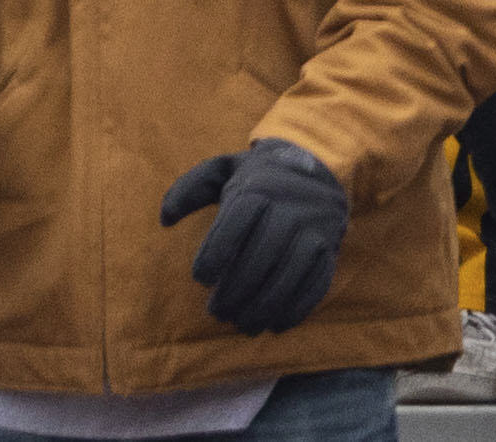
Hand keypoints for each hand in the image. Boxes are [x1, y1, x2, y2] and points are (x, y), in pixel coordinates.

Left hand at [170, 143, 346, 332]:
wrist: (317, 172)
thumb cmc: (257, 177)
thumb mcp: (219, 169)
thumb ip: (187, 189)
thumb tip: (164, 219)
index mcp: (257, 190)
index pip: (236, 225)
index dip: (216, 254)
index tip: (200, 279)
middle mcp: (289, 211)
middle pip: (262, 256)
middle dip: (238, 290)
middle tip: (216, 312)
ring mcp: (314, 232)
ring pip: (290, 275)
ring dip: (265, 306)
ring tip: (242, 325)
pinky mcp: (330, 251)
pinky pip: (317, 283)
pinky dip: (297, 308)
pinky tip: (275, 325)